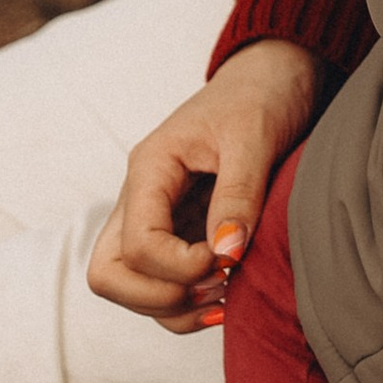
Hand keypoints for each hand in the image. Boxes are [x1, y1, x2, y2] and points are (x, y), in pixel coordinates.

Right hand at [87, 38, 321, 330]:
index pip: (135, 246)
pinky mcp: (178, 230)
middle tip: (216, 286)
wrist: (274, 75)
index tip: (228, 255)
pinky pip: (161, 283)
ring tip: (228, 294)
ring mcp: (155, 217)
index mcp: (150, 169)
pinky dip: (187, 304)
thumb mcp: (254, 137)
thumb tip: (227, 256)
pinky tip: (227, 296)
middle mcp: (141, 196)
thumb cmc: (261, 96)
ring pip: (130, 288)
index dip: (179, 268)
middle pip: (108, 274)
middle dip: (158, 298)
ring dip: (174, 307)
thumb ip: (239, 195)